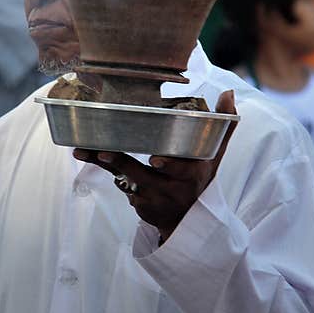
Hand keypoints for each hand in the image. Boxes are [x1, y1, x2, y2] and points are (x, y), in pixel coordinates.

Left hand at [73, 90, 237, 240]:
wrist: (189, 221)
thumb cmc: (199, 177)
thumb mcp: (213, 155)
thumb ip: (221, 125)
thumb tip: (230, 92)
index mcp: (194, 175)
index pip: (183, 171)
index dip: (169, 166)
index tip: (156, 159)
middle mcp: (174, 190)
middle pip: (144, 175)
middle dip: (122, 164)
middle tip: (104, 153)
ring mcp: (155, 201)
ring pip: (127, 180)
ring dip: (105, 166)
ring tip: (84, 152)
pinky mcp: (141, 208)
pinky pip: (124, 187)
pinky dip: (115, 175)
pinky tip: (101, 161)